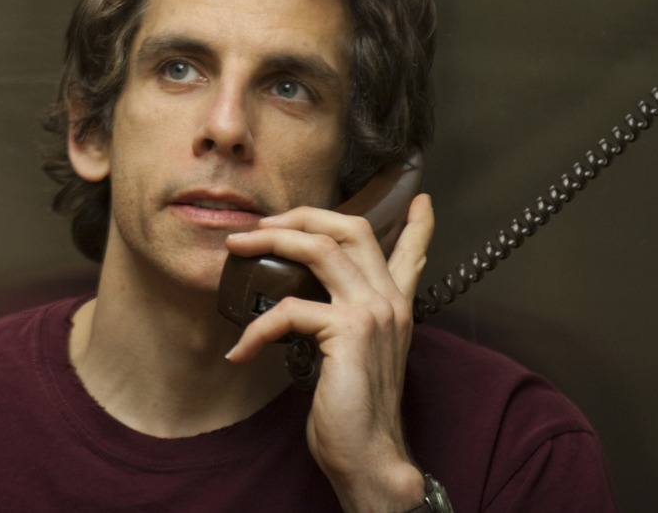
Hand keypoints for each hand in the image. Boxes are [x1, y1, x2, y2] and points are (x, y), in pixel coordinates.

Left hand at [223, 194, 434, 512]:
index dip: (418, 226)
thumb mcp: (354, 358)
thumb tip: (307, 307)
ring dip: (270, 241)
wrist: (371, 457)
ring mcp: (372, 311)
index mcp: (394, 306)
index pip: (411, 253)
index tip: (421, 200)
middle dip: (301, 214)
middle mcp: (389, 301)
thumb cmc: (354, 413)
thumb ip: (342, 324)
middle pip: (350, 227)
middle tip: (262, 223)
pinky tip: (240, 351)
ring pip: (319, 248)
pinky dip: (255, 329)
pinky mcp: (349, 331)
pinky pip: (289, 308)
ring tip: (236, 248)